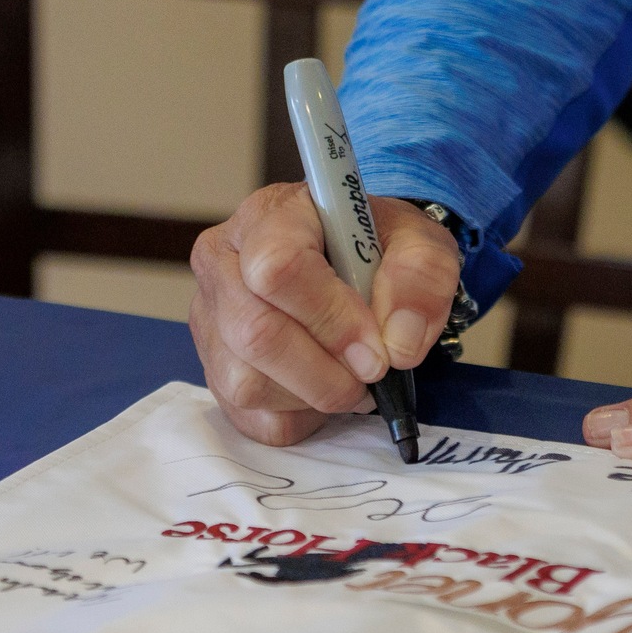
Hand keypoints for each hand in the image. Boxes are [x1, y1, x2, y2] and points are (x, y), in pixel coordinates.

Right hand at [190, 186, 462, 445]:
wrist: (356, 263)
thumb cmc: (376, 247)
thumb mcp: (419, 240)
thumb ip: (421, 275)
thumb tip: (397, 343)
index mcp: (269, 216)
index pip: (277, 267)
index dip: (331, 318)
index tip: (377, 347)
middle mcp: (222, 262)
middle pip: (255, 333)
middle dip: (327, 371)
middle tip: (373, 373)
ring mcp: (210, 319)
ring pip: (248, 383)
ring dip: (317, 395)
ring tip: (352, 374)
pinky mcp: (215, 369)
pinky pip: (252, 416)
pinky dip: (300, 415)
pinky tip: (322, 384)